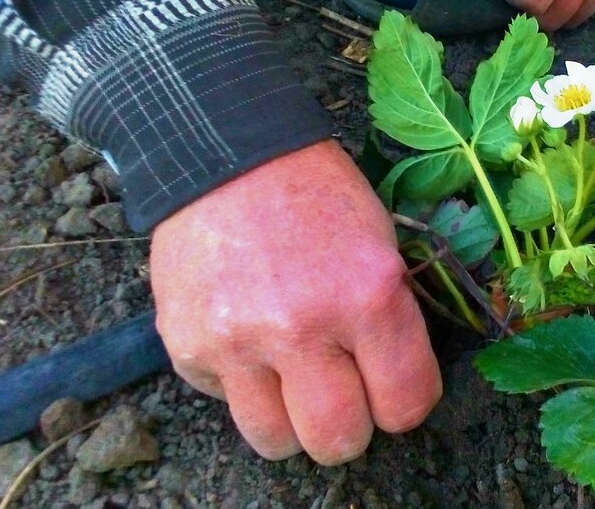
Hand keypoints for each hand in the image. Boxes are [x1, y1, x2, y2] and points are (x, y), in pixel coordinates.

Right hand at [150, 140, 440, 463]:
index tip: (394, 390)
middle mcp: (302, 327)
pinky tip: (249, 338)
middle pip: (338, 440)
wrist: (228, 152)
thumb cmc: (318, 195)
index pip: (406, 405)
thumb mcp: (382, 245)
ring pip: (276, 441)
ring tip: (294, 384)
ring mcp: (238, 341)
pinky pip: (226, 402)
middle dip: (349, 429)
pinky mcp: (188, 345)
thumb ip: (391, 320)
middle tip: (344, 398)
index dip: (405, 405)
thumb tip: (396, 386)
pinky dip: (242, 385)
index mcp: (367, 296)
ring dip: (292, 423)